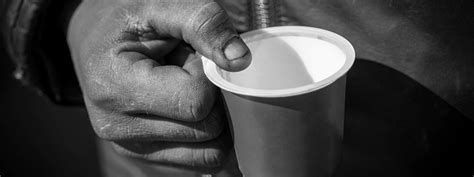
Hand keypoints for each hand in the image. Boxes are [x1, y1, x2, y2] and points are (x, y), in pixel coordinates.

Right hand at [66, 0, 250, 170]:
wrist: (93, 40)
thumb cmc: (127, 20)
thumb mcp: (160, 4)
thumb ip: (203, 23)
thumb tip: (239, 60)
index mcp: (114, 86)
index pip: (195, 102)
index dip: (207, 75)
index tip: (191, 56)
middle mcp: (117, 126)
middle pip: (207, 130)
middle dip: (210, 96)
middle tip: (186, 70)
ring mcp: (131, 147)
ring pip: (210, 151)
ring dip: (208, 116)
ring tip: (181, 88)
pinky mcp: (145, 156)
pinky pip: (201, 160)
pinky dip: (205, 134)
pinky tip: (183, 108)